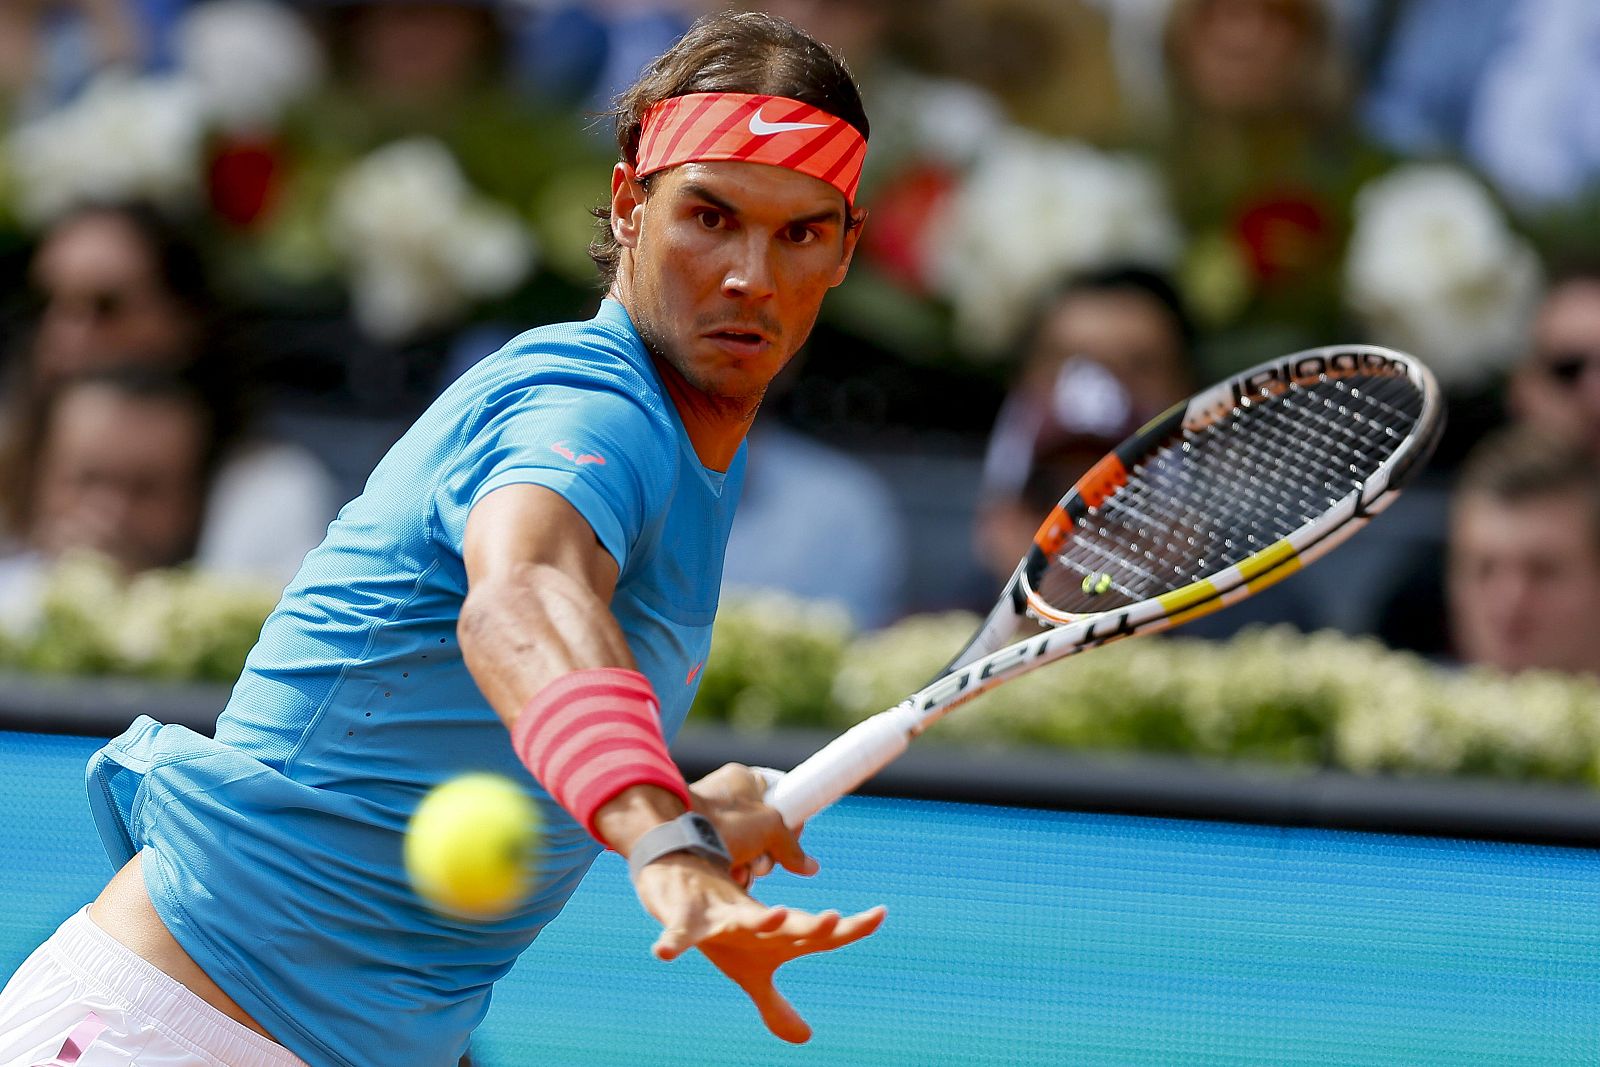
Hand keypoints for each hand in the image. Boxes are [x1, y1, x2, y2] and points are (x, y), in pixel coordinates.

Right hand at [633, 851, 885, 1042]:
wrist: (681, 887)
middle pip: (792, 926)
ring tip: (781, 916)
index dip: (851, 928)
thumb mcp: (750, 973)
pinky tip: (661, 954)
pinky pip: (680, 932)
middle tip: (835, 918)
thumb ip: (776, 1006)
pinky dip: (672, 942)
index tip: (881, 913)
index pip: (822, 935)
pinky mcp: (689, 918)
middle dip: (813, 925)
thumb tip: (805, 1038)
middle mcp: (758, 923)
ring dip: (762, 919)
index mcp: (778, 936)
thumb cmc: (725, 933)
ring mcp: (724, 918)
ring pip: (746, 919)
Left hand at [689, 763, 811, 884]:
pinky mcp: (697, 843)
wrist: (670, 839)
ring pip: (744, 850)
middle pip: (763, 831)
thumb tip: (811, 867)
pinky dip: (728, 870)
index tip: (791, 837)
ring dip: (748, 866)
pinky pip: (723, 859)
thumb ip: (792, 847)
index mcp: (743, 780)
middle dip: (766, 854)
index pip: (779, 797)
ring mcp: (710, 820)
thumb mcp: (769, 829)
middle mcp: (725, 797)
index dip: (789, 820)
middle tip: (761, 862)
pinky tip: (726, 875)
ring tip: (740, 871)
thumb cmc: (721, 822)